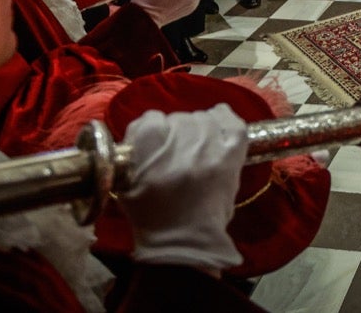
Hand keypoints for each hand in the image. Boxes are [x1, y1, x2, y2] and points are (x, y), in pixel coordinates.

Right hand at [123, 105, 246, 272]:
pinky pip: (233, 124)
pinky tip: (218, 124)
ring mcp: (209, 149)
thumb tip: (147, 128)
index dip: (152, 129)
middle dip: (175, 132)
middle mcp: (180, 145)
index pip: (150, 120)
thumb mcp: (127, 184)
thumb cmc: (152, 215)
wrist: (186, 241)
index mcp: (149, 152)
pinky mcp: (231, 157)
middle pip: (179, 118)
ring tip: (196, 147)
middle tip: (177, 151)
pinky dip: (225, 120)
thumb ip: (134, 153)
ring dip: (199, 128)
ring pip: (204, 119)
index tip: (155, 141)